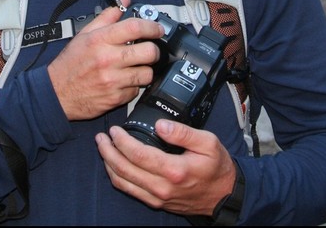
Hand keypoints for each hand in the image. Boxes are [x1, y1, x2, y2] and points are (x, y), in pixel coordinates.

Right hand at [48, 0, 163, 120]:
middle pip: (148, 52)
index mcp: (100, 40)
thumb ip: (107, 16)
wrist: (56, 93)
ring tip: (135, 67)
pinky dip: (133, 86)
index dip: (152, 26)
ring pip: (146, 73)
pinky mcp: (115, 98)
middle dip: (154, 50)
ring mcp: (112, 80)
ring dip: (144, 70)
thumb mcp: (85, 34)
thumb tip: (124, 1)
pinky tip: (123, 81)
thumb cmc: (70, 63)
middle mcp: (107, 59)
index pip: (135, 28)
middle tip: (149, 50)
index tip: (156, 29)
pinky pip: (136, 91)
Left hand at [95, 119, 236, 216]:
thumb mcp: (208, 142)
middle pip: (124, 169)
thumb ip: (183, 132)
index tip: (115, 129)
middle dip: (108, 151)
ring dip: (108, 164)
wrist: (224, 195)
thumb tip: (161, 124)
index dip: (121, 141)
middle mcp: (162, 186)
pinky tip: (114, 164)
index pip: (137, 154)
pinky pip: (129, 190)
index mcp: (174, 170)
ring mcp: (157, 197)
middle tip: (101, 137)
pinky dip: (117, 177)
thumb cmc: (217, 167)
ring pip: (122, 182)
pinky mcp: (156, 202)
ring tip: (103, 148)